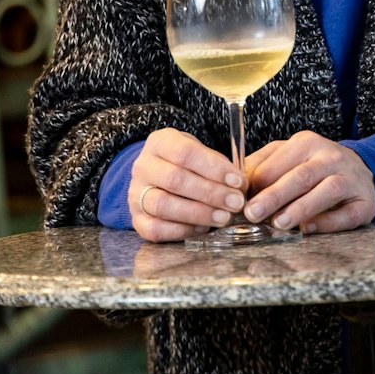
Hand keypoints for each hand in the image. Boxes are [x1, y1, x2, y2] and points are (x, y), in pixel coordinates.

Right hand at [128, 128, 248, 242]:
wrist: (157, 179)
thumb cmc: (186, 165)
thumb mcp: (199, 153)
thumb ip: (216, 166)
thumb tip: (239, 186)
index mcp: (159, 143)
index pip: (185, 152)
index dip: (214, 167)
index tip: (238, 181)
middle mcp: (142, 167)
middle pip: (175, 180)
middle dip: (211, 193)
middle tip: (236, 202)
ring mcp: (135, 194)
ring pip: (163, 205)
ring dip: (198, 213)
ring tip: (223, 217)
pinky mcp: (136, 219)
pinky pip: (155, 229)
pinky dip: (182, 230)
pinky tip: (203, 228)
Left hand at [243, 131, 374, 233]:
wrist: (362, 170)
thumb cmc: (316, 166)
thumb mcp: (289, 156)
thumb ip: (263, 166)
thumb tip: (235, 185)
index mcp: (305, 143)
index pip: (276, 164)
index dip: (255, 184)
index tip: (238, 201)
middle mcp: (329, 158)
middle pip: (300, 176)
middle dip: (274, 196)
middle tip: (252, 213)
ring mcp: (350, 179)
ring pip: (326, 191)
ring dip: (301, 208)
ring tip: (279, 223)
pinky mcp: (363, 202)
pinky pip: (347, 214)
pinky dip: (328, 222)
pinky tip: (309, 229)